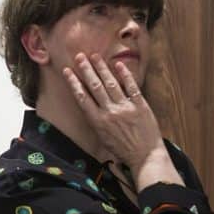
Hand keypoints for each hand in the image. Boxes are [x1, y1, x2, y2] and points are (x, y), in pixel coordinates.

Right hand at [61, 52, 162, 170]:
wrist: (145, 157)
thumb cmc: (123, 150)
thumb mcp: (103, 138)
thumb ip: (96, 120)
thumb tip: (88, 104)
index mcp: (98, 122)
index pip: (82, 98)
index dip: (74, 82)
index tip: (67, 70)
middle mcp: (110, 113)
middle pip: (95, 87)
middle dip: (86, 70)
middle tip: (80, 56)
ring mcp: (125, 108)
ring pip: (111, 84)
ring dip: (102, 68)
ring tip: (95, 56)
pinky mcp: (140, 106)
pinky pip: (131, 87)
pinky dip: (125, 75)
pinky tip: (118, 64)